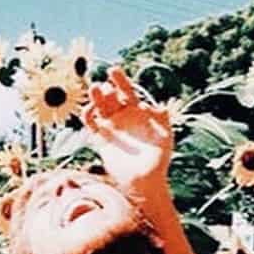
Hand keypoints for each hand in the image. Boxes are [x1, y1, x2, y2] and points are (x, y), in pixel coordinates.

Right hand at [83, 67, 172, 192]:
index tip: (114, 71)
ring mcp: (111, 128)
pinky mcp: (101, 140)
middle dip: (107, 87)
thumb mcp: (165, 137)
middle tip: (104, 83)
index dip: (120, 80)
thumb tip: (154, 106)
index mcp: (138, 113)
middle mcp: (123, 118)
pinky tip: (90, 110)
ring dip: (95, 97)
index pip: (127, 91)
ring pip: (99, 107)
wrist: (144, 182)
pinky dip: (88, 115)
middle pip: (111, 96)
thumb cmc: (158, 161)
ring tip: (95, 90)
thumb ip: (162, 119)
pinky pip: (90, 124)